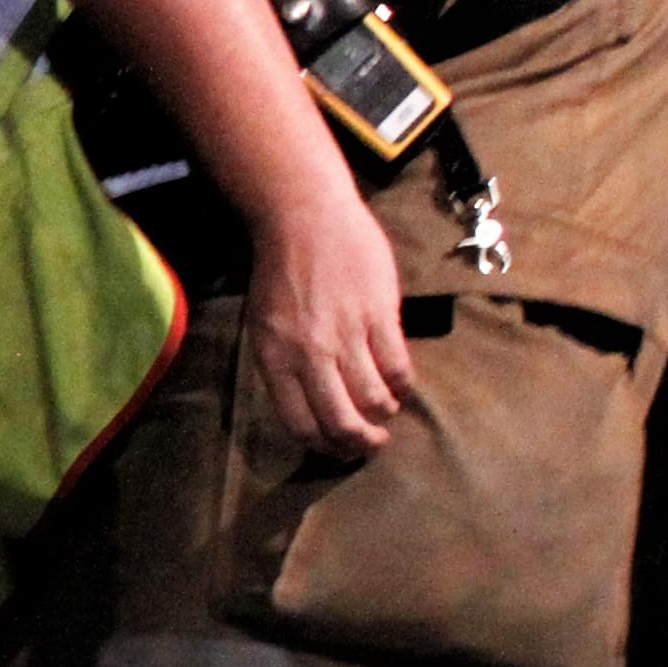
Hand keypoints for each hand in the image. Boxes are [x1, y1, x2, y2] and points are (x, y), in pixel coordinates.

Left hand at [243, 192, 412, 460]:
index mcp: (273, 358)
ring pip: (373, 400)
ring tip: (386, 414)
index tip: (336, 449)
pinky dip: (402, 386)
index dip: (322, 446)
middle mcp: (308, 354)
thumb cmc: (281, 270)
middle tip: (370, 444)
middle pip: (339, 421)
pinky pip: (397, 368)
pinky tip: (399, 385)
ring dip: (384, 416)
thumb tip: (312, 402)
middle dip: (357, 444)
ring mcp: (345, 335)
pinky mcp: (379, 316)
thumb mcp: (265, 323)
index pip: (298, 423)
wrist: (305, 217)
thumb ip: (286, 363)